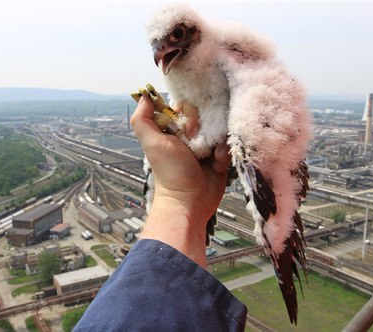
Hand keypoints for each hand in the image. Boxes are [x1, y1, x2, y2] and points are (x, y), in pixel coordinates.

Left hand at [131, 96, 229, 265]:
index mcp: (173, 129)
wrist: (190, 201)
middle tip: (198, 146)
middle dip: (205, 129)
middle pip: (207, 115)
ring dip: (217, 142)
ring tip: (210, 157)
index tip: (187, 129)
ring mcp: (206, 145)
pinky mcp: (221, 156)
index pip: (186, 106)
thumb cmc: (170, 173)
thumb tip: (144, 95)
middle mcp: (190, 135)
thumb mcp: (152, 143)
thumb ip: (142, 120)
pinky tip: (217, 165)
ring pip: (220, 128)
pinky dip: (224, 154)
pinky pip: (229, 144)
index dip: (189, 114)